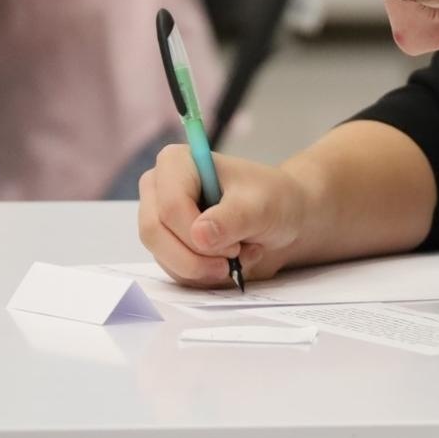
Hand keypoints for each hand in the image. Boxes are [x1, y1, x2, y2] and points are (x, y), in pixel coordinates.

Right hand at [137, 145, 308, 287]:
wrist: (283, 219)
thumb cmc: (272, 200)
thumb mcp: (261, 206)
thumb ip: (232, 218)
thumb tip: (199, 235)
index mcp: (176, 163)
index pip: (170, 206)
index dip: (199, 233)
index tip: (235, 245)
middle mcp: (159, 189)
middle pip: (156, 233)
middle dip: (199, 256)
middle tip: (235, 256)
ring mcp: (160, 218)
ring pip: (164, 257)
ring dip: (207, 267)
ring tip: (241, 252)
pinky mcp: (168, 245)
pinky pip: (175, 271)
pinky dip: (206, 274)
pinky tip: (232, 260)